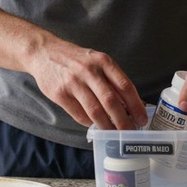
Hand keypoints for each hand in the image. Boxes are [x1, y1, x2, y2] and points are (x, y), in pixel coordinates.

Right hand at [28, 41, 148, 129]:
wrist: (44, 53)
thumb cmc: (76, 59)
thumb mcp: (97, 61)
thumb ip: (113, 80)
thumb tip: (132, 103)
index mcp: (103, 62)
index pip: (125, 86)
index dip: (136, 105)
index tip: (142, 118)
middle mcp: (89, 71)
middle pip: (111, 101)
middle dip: (123, 120)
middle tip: (129, 131)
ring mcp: (73, 83)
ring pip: (95, 111)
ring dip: (107, 126)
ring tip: (114, 133)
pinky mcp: (60, 94)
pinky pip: (79, 114)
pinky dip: (89, 123)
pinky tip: (94, 124)